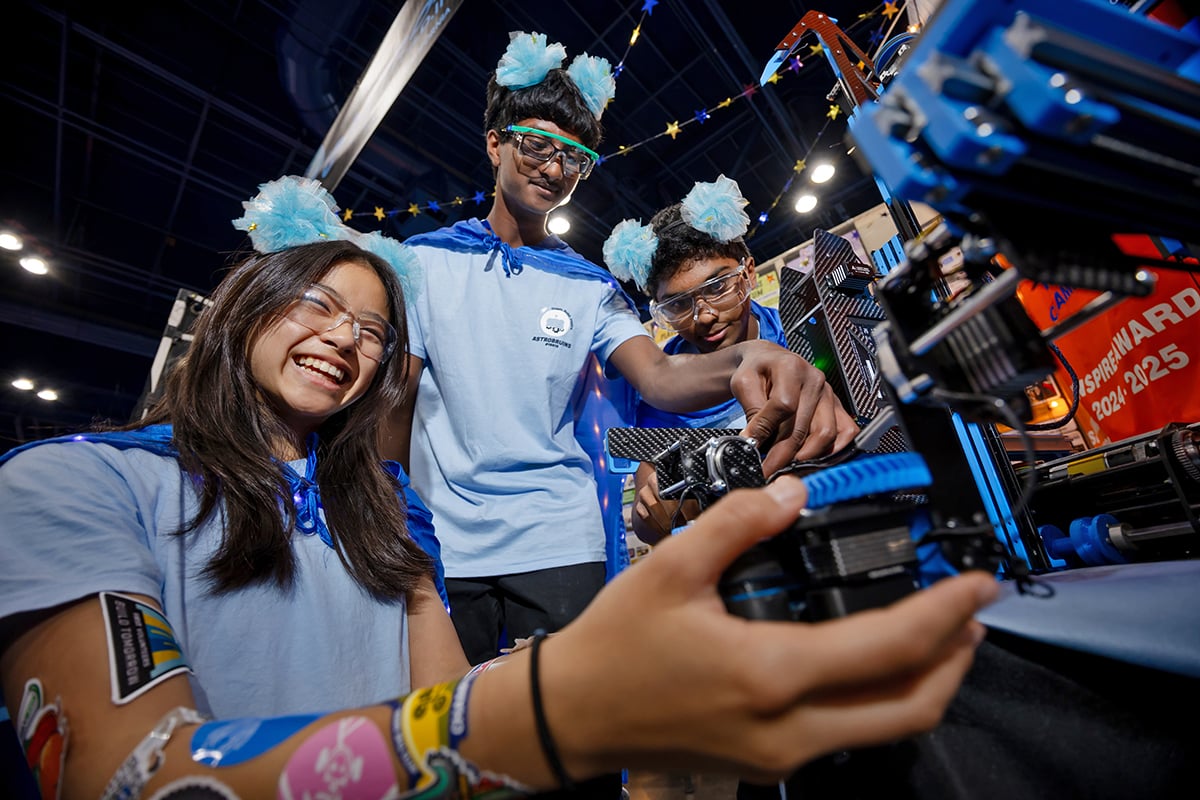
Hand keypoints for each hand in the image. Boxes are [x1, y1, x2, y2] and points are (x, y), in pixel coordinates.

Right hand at [541, 476, 998, 781]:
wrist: (571, 716)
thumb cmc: (615, 647)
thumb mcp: (671, 569)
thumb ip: (738, 523)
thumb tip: (791, 493)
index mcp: (769, 674)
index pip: (889, 647)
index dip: (946, 613)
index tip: (978, 584)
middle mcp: (788, 727)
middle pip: (911, 706)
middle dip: (956, 657)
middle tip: (974, 611)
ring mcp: (782, 755)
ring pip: (887, 729)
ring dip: (927, 681)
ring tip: (941, 635)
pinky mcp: (770, 762)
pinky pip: (852, 735)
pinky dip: (885, 699)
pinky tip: (876, 661)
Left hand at [731, 342, 858, 473]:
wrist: (770, 360)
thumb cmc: (757, 370)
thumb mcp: (744, 383)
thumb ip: (751, 410)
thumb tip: (754, 441)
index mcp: (791, 368)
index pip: (784, 405)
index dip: (766, 430)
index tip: (753, 446)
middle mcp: (814, 380)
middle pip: (804, 426)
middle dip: (783, 455)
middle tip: (768, 470)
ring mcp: (828, 393)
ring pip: (826, 433)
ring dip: (806, 456)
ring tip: (787, 467)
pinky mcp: (836, 405)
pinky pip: (845, 431)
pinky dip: (833, 449)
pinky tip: (815, 459)